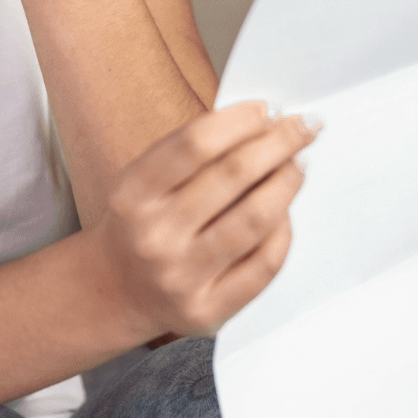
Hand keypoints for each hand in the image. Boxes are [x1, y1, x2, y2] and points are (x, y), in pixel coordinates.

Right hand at [86, 101, 312, 338]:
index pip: (195, 143)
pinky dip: (283, 231)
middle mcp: (155, 236)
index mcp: (133, 195)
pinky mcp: (208, 309)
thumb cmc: (142, 223)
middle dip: (279, 143)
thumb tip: (263, 121)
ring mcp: (181, 276)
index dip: (241, 120)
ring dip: (287, 181)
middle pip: (233, 175)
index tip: (270, 108)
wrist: (115, 291)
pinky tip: (286, 213)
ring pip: (256, 217)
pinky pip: (264, 264)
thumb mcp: (144, 180)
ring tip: (298, 165)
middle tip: (302, 127)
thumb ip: (191, 152)